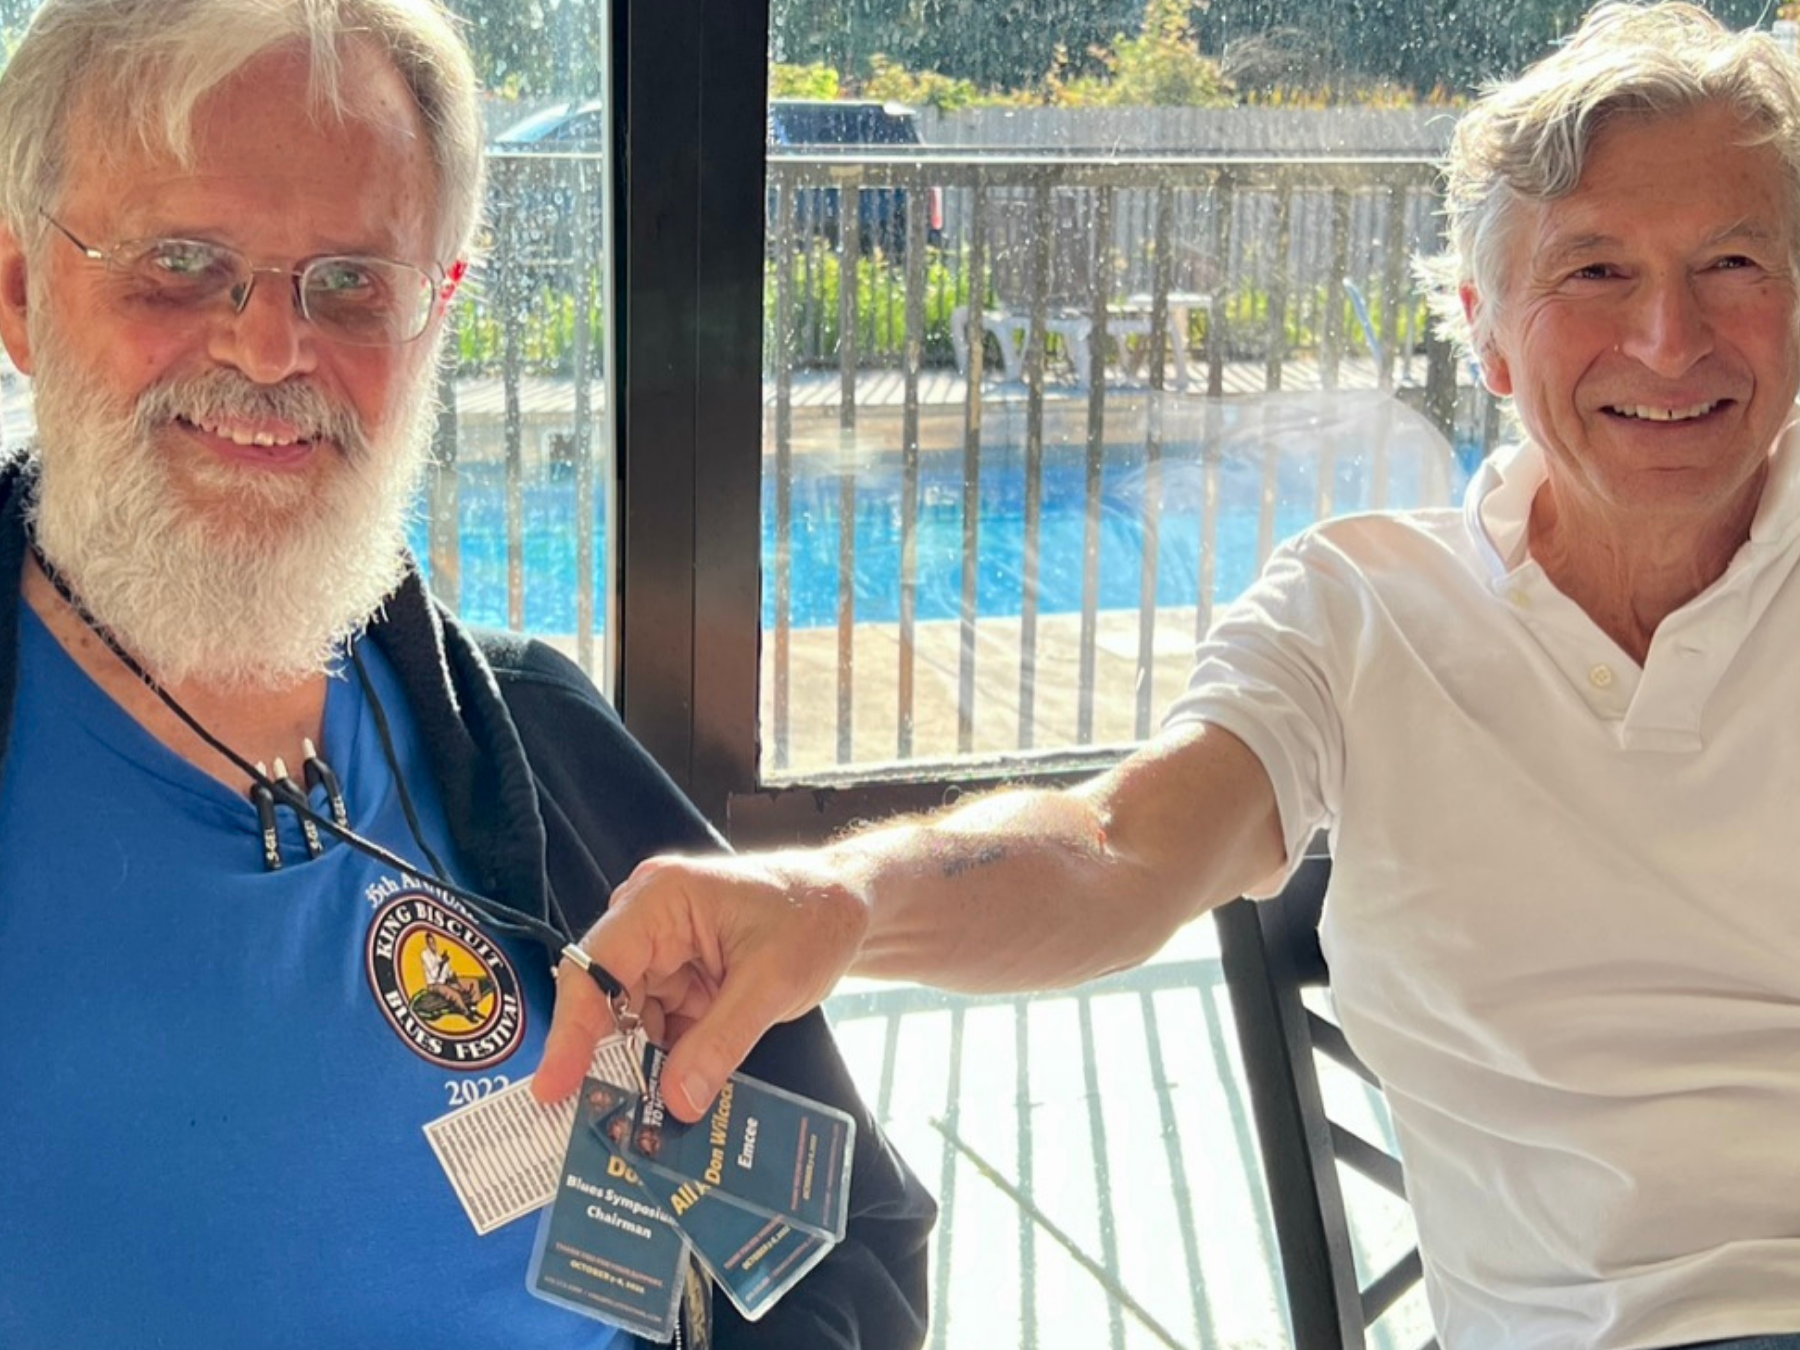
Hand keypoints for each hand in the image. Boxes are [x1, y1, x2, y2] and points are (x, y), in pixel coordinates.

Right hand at [531, 851, 869, 1119]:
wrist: (850, 904)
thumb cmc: (815, 918)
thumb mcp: (771, 984)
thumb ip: (721, 1042)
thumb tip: (675, 1102)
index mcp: (661, 900)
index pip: (597, 966)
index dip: (573, 1030)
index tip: (554, 1087)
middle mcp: (650, 919)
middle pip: (604, 996)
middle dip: (604, 1059)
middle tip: (594, 1123)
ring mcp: (663, 947)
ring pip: (629, 1018)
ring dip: (636, 1066)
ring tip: (635, 1123)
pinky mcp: (680, 973)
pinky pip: (657, 1022)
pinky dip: (663, 1059)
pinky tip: (665, 1098)